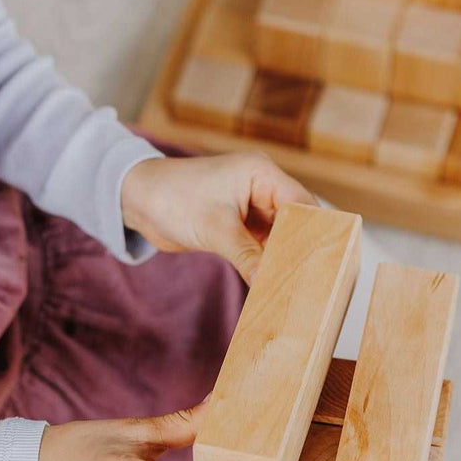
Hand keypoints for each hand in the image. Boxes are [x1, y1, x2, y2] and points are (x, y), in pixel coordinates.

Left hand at [121, 152, 316, 282]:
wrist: (136, 198)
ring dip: (283, 258)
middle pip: (295, 221)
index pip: (302, 203)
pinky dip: (266, 261)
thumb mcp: (214, 229)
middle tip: (313, 281)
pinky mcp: (239, 223)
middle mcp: (262, 187)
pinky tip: (273, 282)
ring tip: (296, 287)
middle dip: (301, 248)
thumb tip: (269, 283)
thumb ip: (246, 256)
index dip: (314, 232)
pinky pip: (262, 244)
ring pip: (280, 235)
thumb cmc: (172, 198)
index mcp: (262, 173)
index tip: (325, 263)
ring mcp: (251, 206)